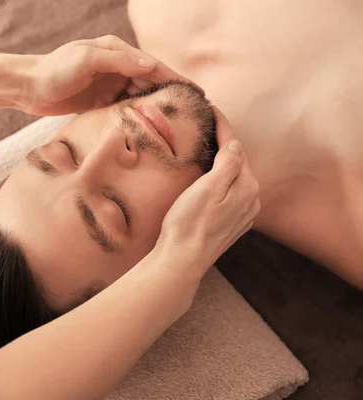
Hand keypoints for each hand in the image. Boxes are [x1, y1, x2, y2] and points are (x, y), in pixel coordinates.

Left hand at [23, 35, 199, 115]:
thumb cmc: (56, 70)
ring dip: (156, 106)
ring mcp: (109, 84)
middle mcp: (116, 66)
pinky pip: (127, 107)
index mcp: (116, 51)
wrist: (30, 87)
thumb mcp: (86, 60)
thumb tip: (151, 65)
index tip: (196, 92)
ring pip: (140, 95)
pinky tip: (150, 125)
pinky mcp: (101, 100)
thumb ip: (118, 61)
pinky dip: (139, 114)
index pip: (153, 65)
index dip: (176, 78)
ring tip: (176, 121)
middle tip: (192, 111)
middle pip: (151, 81)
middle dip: (171, 94)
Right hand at [155, 107, 260, 276]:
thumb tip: (236, 145)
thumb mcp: (208, 188)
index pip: (235, 148)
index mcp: (246, 186)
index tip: (212, 109)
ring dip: (224, 162)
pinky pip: (230, 193)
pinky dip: (222, 181)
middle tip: (209, 124)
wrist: (182, 259)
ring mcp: (242, 213)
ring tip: (209, 147)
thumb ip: (228, 164)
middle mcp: (250, 199)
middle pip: (237, 162)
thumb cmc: (189, 223)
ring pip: (234, 178)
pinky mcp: (231, 224)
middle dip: (225, 143)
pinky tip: (211, 179)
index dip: (223, 127)